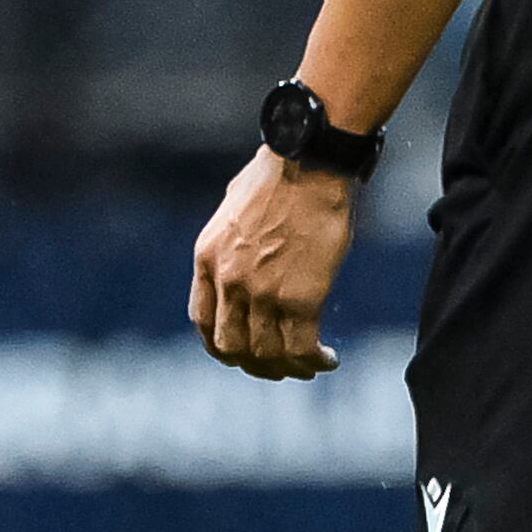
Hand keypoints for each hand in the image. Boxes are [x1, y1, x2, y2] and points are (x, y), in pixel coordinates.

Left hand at [191, 147, 357, 380]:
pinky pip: (300, 348)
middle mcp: (229, 282)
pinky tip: (327, 359)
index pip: (203, 322)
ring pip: (267, 355)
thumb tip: (238, 252)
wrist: (309, 162)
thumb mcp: (232, 207)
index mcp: (207, 259)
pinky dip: (313, 361)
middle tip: (278, 365)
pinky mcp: (300, 298)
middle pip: (231, 347)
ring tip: (310, 365)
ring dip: (289, 368)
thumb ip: (229, 241)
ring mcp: (263, 293)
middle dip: (254, 364)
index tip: (241, 352)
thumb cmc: (278, 175)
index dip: (221, 346)